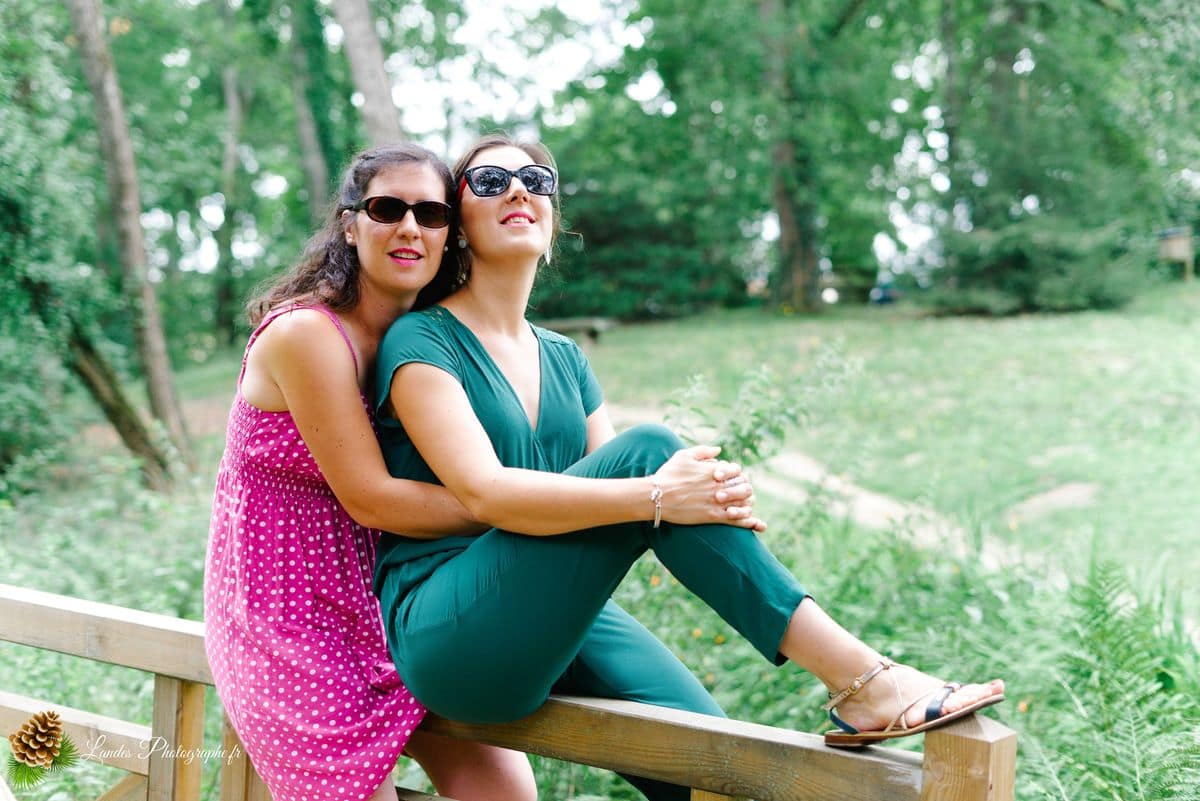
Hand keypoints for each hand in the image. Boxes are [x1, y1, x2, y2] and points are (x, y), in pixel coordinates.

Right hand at [651, 446, 765, 530]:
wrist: (656, 496)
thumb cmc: (668, 475)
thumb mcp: (683, 455)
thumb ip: (704, 451)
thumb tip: (719, 450)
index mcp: (713, 471)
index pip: (737, 470)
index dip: (737, 473)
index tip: (732, 477)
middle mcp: (718, 486)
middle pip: (744, 487)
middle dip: (744, 488)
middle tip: (741, 491)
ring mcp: (716, 502)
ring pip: (743, 503)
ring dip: (748, 503)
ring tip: (747, 504)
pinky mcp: (712, 517)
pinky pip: (736, 520)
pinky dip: (749, 521)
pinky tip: (756, 523)